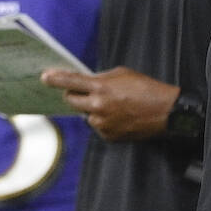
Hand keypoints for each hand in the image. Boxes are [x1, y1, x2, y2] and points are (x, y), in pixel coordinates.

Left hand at [41, 67, 178, 140]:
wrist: (165, 112)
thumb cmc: (147, 89)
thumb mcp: (123, 74)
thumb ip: (101, 78)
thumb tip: (87, 82)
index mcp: (101, 88)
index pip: (70, 81)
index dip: (55, 79)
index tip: (45, 77)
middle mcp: (97, 107)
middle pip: (71, 100)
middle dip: (74, 94)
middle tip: (84, 91)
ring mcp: (101, 123)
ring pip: (86, 114)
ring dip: (93, 109)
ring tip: (115, 106)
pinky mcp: (108, 136)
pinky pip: (98, 126)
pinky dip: (104, 121)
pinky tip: (120, 117)